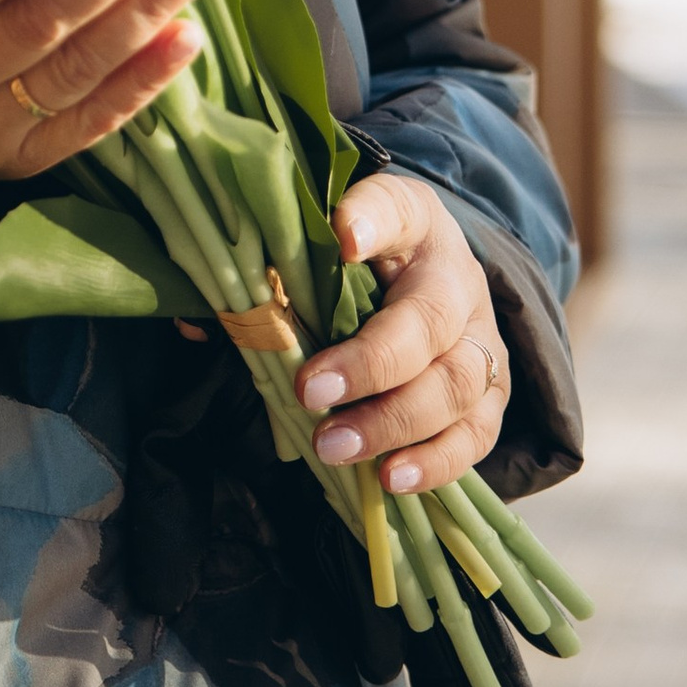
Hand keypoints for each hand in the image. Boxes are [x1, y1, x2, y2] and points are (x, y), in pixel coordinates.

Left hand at [298, 172, 506, 493]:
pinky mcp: (492, 394)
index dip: (372, 219)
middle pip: (429, 320)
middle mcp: (457, 278)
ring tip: (336, 446)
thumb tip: (194, 325)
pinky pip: (476, 433)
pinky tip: (391, 479)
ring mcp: (482, 340)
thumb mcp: (322, 244)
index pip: (397, 207)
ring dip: (394, 421)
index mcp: (413, 223)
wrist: (427, 281)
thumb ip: (271, 271)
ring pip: (457, 384)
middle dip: (371, 362)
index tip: (343, 236)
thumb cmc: (360, 263)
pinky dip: (436, 461)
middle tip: (310, 391)